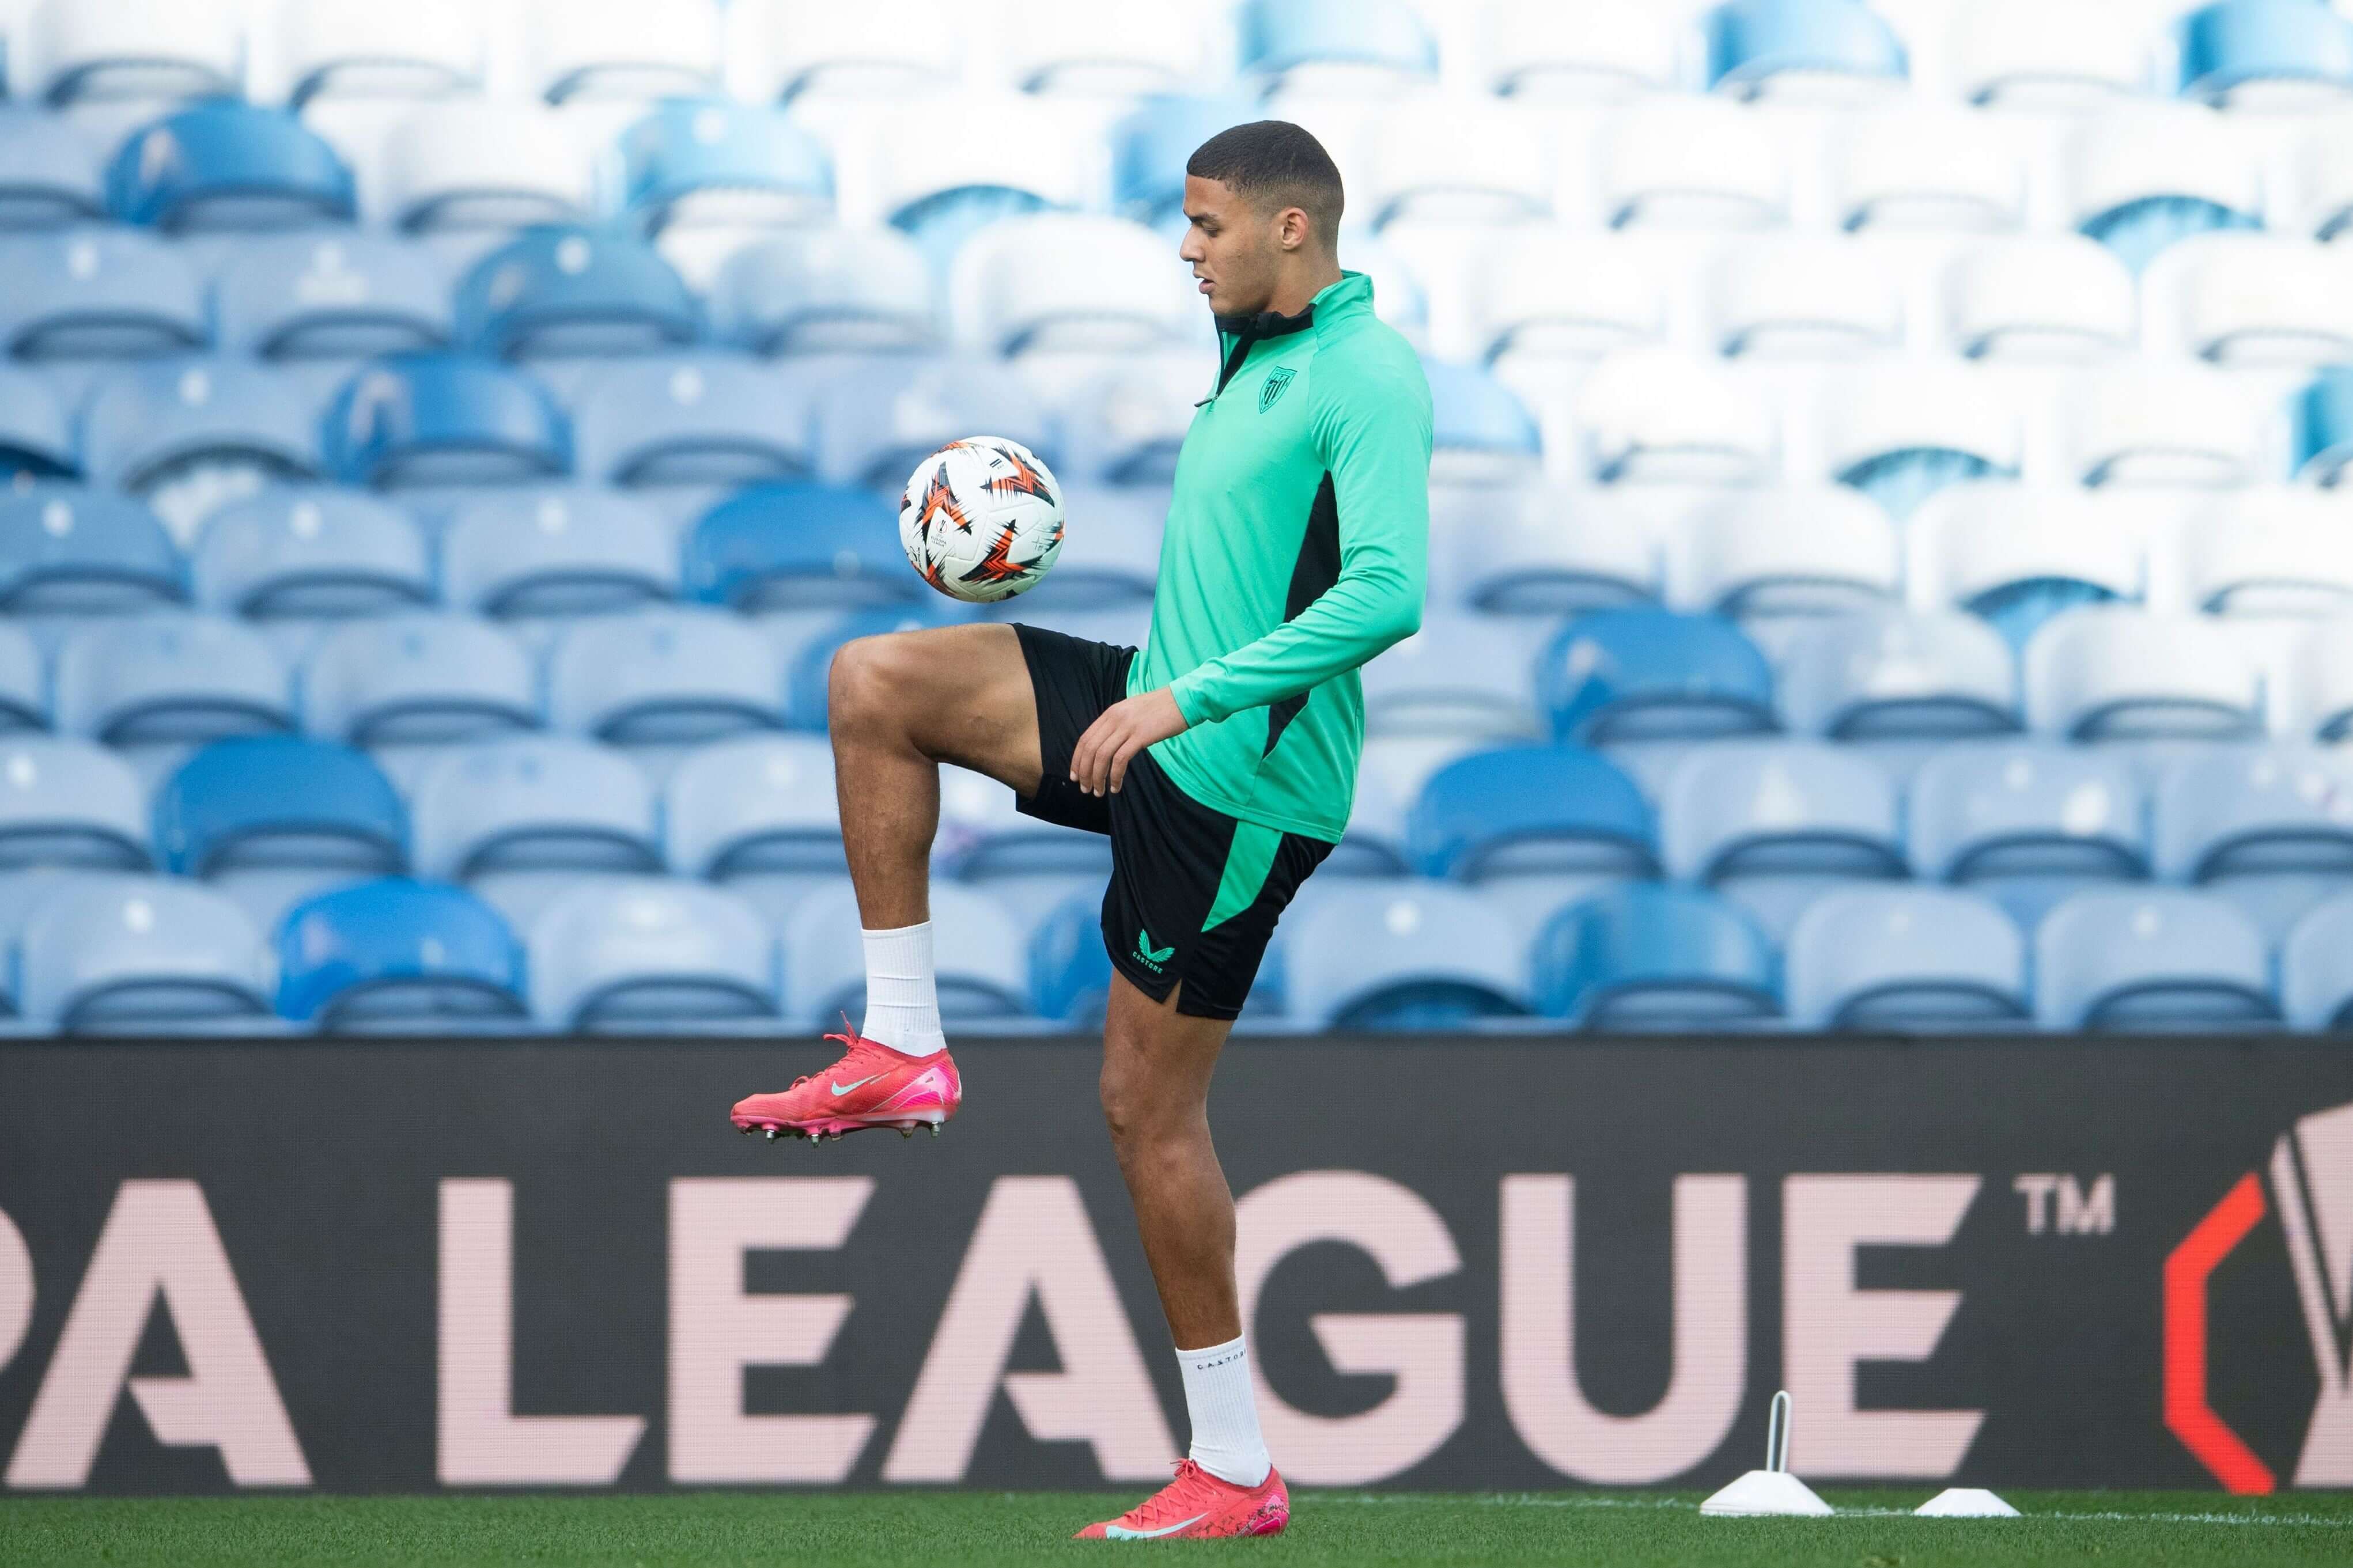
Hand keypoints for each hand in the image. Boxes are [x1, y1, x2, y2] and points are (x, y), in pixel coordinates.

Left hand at [1069, 687, 1188, 796]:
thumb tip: (1106, 746)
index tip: (1076, 776)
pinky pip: (1120, 760)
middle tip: (1085, 788)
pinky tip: (1115, 786)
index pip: (1085, 739)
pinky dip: (1115, 776)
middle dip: (1085, 772)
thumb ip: (1117, 725)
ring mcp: (1127, 726)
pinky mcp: (1141, 736)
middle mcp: (1115, 718)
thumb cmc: (1161, 709)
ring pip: (1102, 756)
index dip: (1077, 759)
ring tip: (1098, 792)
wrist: (1183, 700)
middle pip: (1090, 749)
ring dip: (1097, 777)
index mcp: (1110, 713)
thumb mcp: (1132, 712)